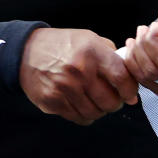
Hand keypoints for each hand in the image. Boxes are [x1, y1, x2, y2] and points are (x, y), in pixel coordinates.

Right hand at [19, 28, 138, 125]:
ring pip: (95, 113)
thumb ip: (111, 55)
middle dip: (115, 102)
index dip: (130, 89)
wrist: (26, 52)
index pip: (121, 77)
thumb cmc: (62, 45)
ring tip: (95, 100)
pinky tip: (82, 103)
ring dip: (99, 110)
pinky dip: (85, 115)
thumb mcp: (89, 38)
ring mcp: (65, 88)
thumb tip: (130, 82)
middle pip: (110, 101)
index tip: (130, 93)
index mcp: (92, 51)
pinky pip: (79, 118)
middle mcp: (79, 70)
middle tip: (112, 98)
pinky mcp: (53, 102)